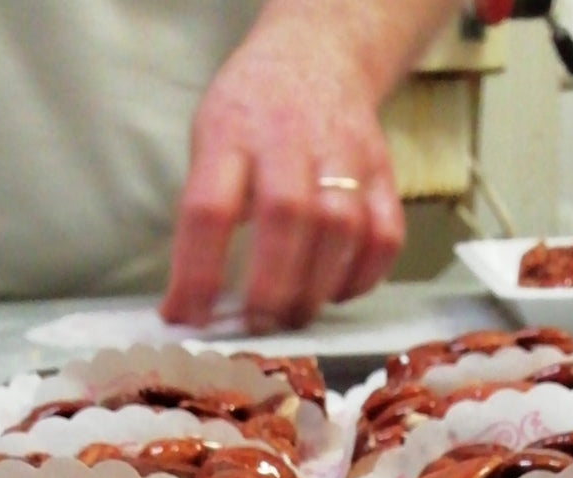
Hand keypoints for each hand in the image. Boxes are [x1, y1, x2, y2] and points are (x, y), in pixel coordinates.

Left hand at [159, 19, 404, 332]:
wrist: (320, 57)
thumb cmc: (252, 117)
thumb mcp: (209, 144)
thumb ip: (202, 217)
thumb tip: (187, 308)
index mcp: (231, 132)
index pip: (210, 207)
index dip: (198, 272)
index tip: (188, 317)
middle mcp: (291, 138)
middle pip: (287, 216)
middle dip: (271, 285)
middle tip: (257, 325)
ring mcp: (345, 153)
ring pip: (342, 229)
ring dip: (317, 287)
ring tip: (293, 317)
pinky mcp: (383, 173)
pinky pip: (385, 236)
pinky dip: (362, 277)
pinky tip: (336, 292)